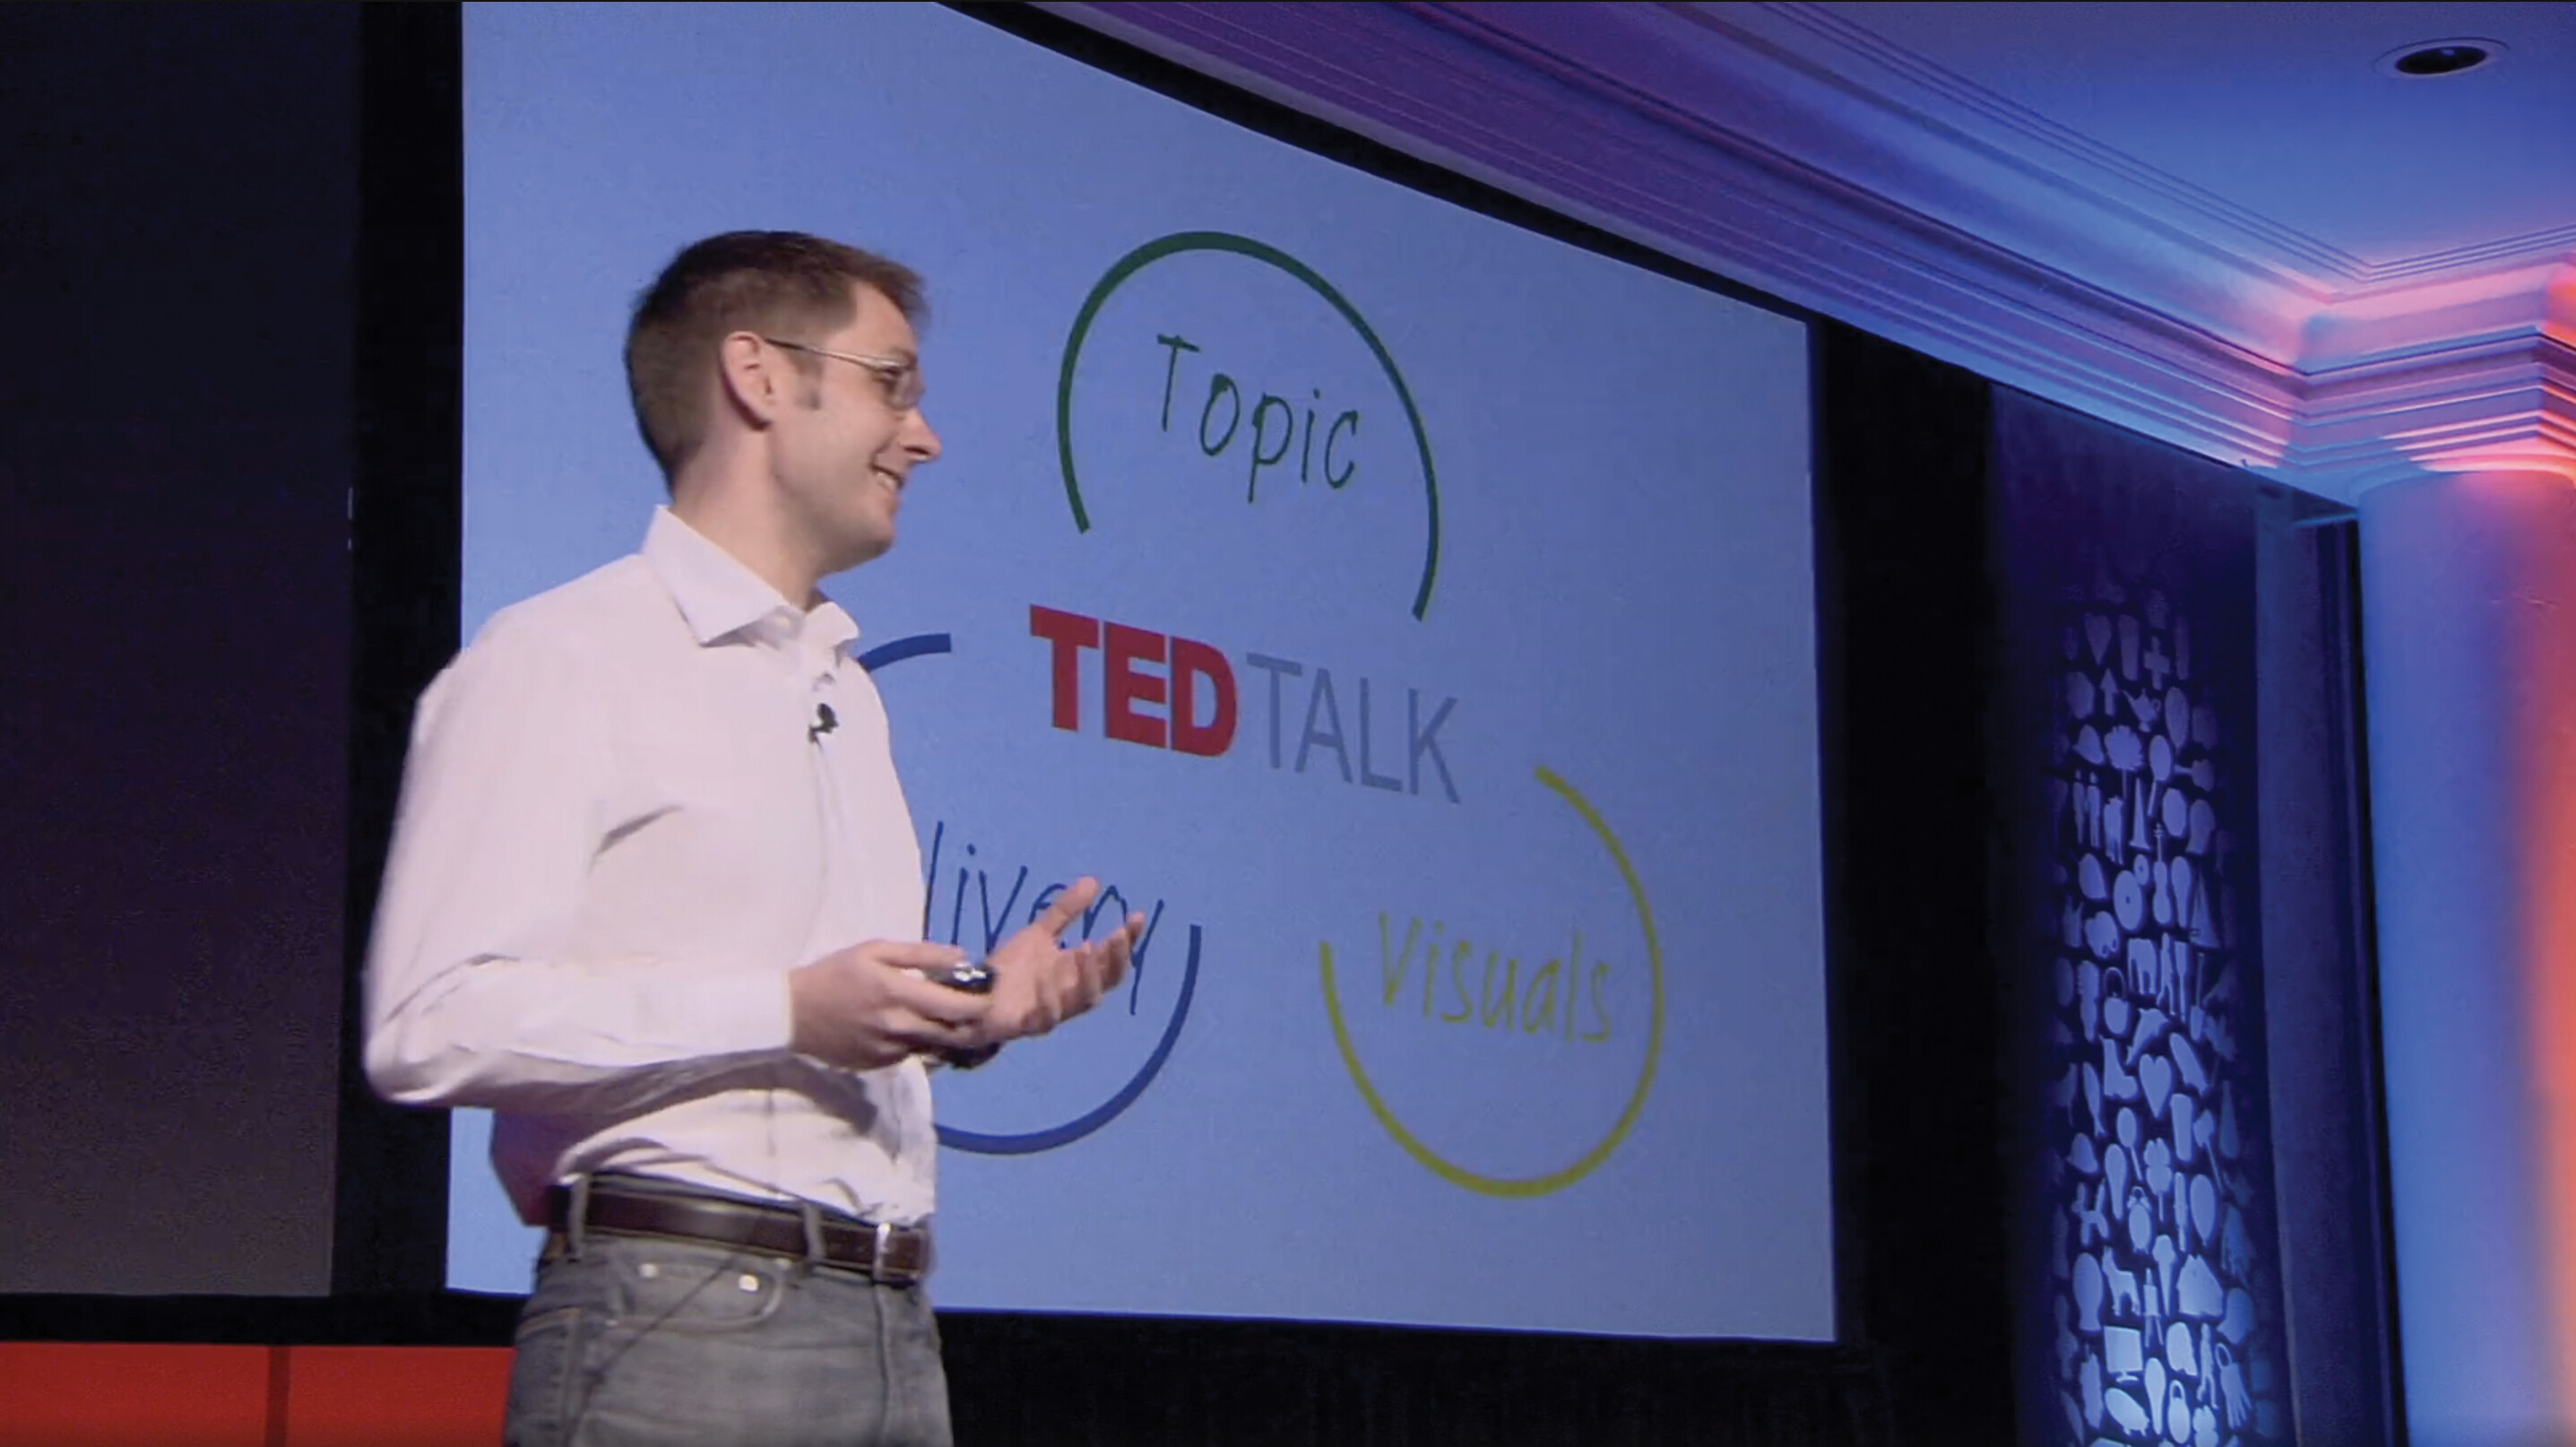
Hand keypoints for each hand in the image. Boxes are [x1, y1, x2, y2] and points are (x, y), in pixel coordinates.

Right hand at [788, 940, 993, 1069]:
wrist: (791, 1012)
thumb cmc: (836, 973)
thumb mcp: (875, 950)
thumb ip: (921, 955)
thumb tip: (962, 958)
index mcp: (899, 994)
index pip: (956, 1007)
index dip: (981, 1004)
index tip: (992, 995)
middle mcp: (899, 1028)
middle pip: (953, 1034)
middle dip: (973, 1024)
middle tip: (981, 1011)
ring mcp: (889, 1051)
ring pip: (935, 1047)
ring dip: (949, 1036)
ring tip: (954, 1020)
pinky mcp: (879, 1065)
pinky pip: (912, 1055)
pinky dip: (922, 1043)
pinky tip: (919, 1030)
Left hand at [982, 877, 1142, 1043]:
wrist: (977, 995)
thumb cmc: (1014, 967)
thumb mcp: (1040, 933)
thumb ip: (1065, 911)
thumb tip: (1093, 880)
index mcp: (1079, 971)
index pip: (1113, 956)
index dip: (1128, 939)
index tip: (1137, 916)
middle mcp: (1073, 991)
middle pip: (1108, 980)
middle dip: (1116, 958)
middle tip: (1117, 934)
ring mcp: (1056, 1010)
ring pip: (1086, 1000)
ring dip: (1089, 975)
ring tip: (1085, 946)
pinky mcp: (1031, 1024)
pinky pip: (1048, 1018)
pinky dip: (1049, 999)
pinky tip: (1045, 976)